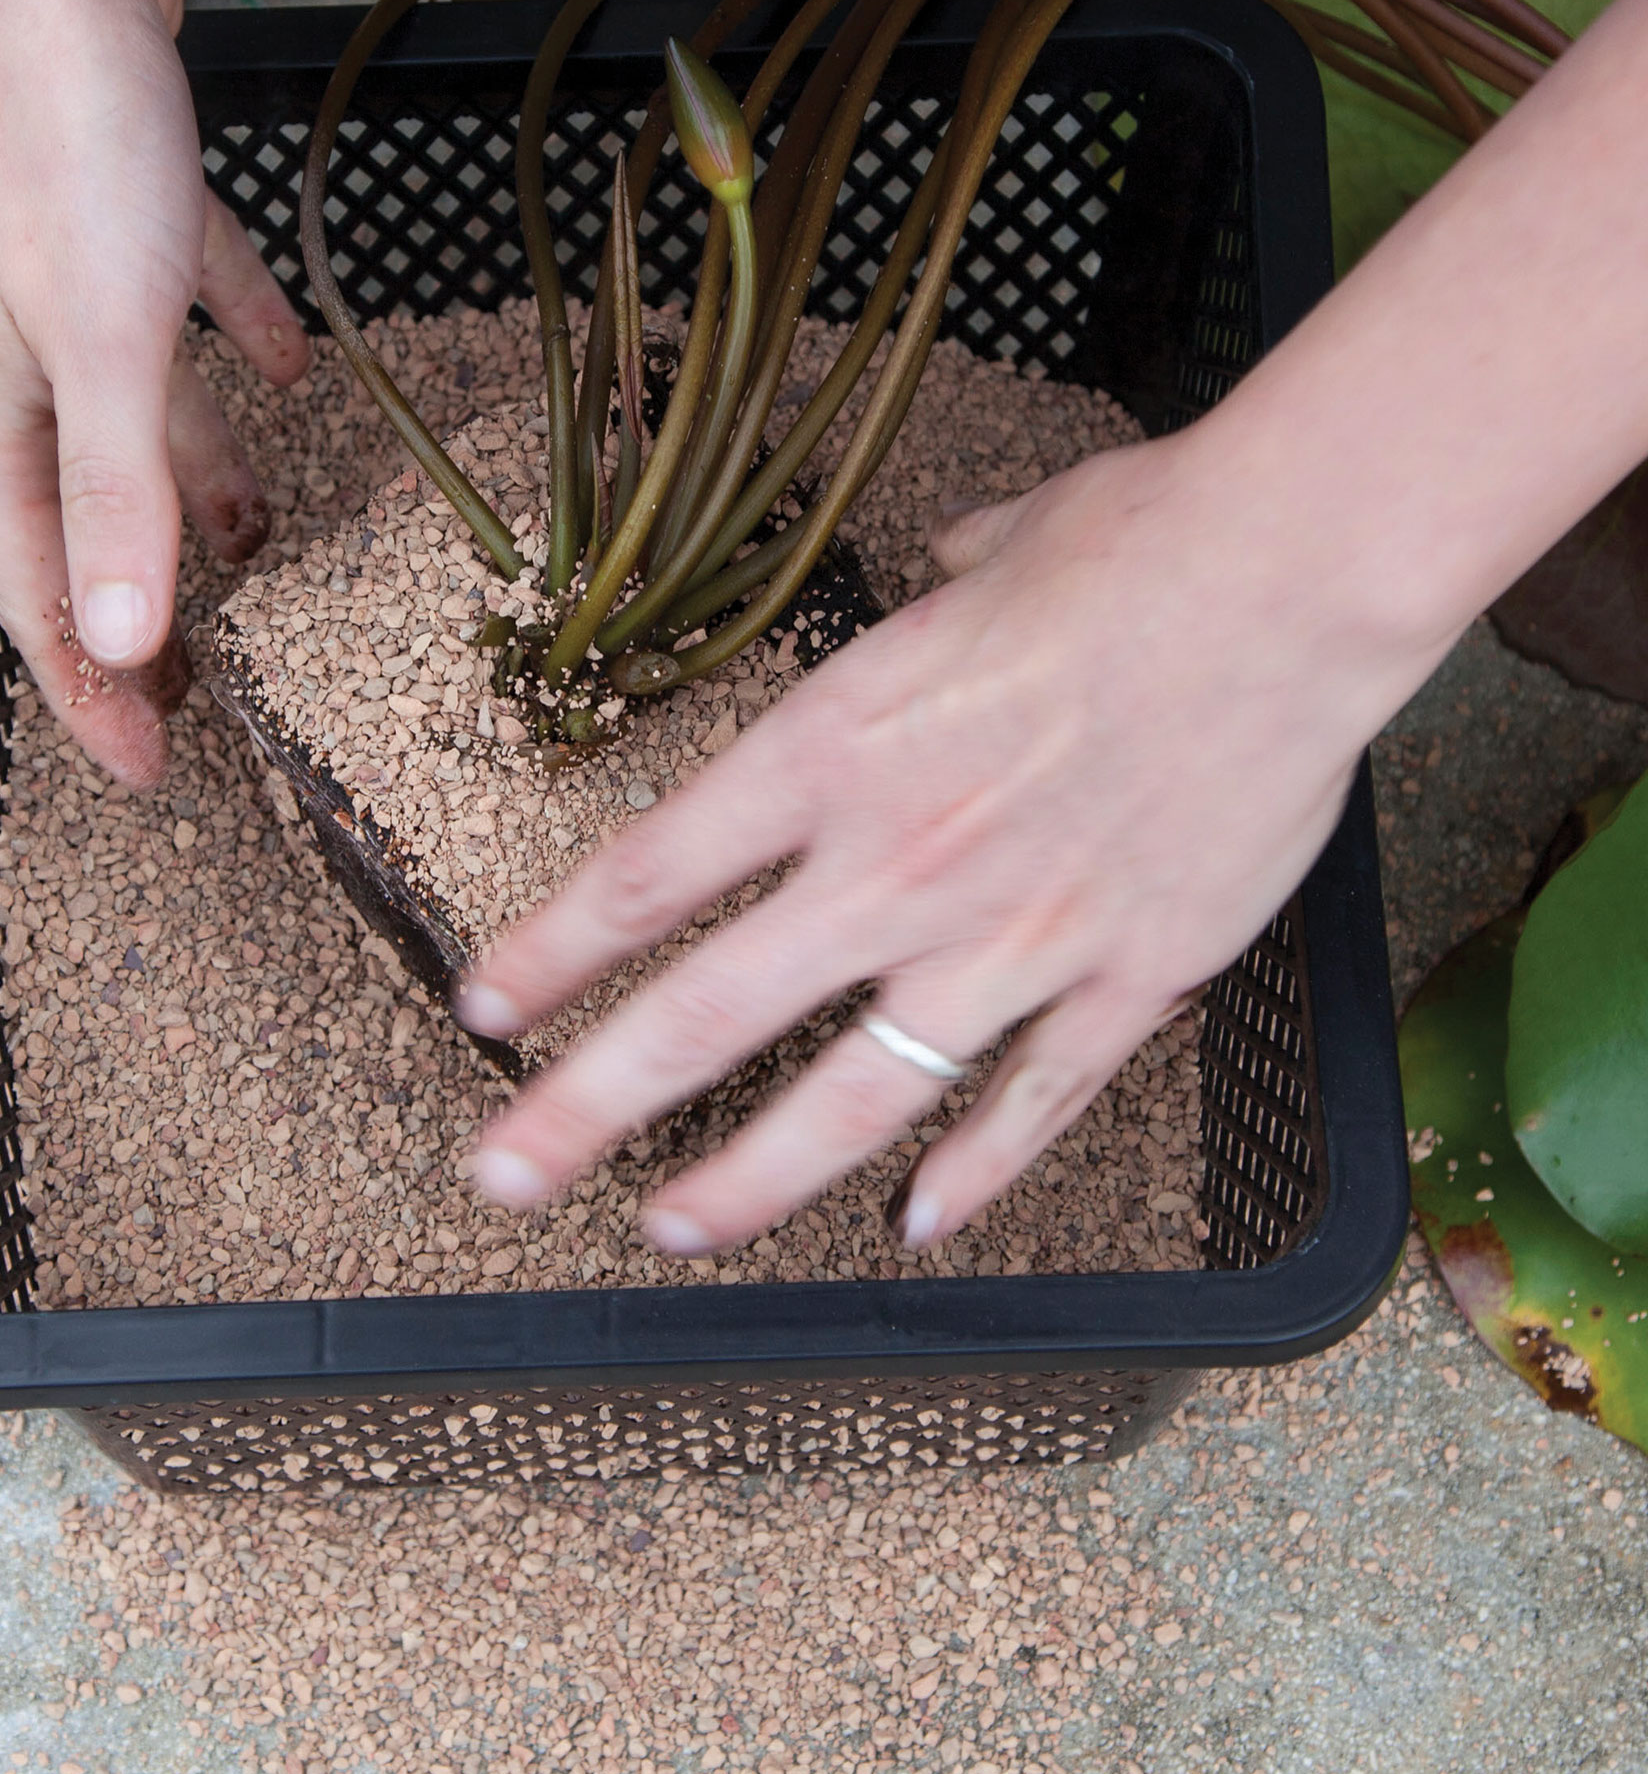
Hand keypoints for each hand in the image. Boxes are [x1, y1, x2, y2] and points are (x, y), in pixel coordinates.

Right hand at [0, 0, 310, 787]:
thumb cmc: (61, 141)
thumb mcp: (101, 342)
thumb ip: (121, 492)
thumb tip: (123, 647)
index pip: (43, 600)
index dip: (93, 695)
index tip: (151, 775)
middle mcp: (23, 367)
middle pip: (94, 527)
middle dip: (148, 611)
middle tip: (214, 686)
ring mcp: (72, 294)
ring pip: (144, 427)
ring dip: (205, 489)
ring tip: (272, 549)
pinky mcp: (125, 224)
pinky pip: (190, 316)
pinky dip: (240, 349)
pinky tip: (297, 370)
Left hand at [459, 436, 1425, 1254]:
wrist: (1288, 582)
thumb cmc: (1130, 544)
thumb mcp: (982, 560)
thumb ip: (933, 599)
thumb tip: (947, 577)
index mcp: (830, 754)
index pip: (644, 880)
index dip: (548, 956)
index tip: (485, 1011)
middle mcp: (891, 868)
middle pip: (702, 1018)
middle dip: (583, 1110)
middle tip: (504, 1175)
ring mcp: (1007, 944)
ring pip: (851, 1101)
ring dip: (749, 1178)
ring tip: (674, 1228)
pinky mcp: (1126, 980)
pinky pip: (1033, 1105)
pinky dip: (976, 1172)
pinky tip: (923, 1222)